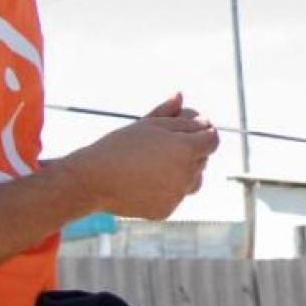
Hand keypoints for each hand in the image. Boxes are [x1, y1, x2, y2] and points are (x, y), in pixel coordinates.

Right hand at [66, 93, 219, 218]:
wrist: (93, 180)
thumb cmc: (120, 146)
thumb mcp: (147, 124)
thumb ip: (171, 113)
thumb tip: (181, 95)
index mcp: (185, 149)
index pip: (213, 140)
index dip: (204, 132)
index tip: (191, 130)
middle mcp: (186, 174)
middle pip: (203, 159)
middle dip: (191, 150)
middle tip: (164, 145)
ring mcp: (177, 194)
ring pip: (194, 180)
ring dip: (184, 171)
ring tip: (158, 163)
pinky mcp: (167, 210)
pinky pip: (177, 196)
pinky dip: (168, 189)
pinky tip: (146, 181)